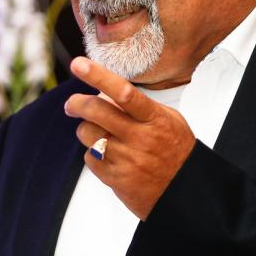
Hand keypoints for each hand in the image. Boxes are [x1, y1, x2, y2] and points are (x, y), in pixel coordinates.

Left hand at [64, 56, 196, 219]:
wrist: (183, 190)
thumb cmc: (174, 149)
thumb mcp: (166, 119)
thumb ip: (138, 105)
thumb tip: (105, 92)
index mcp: (153, 119)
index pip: (124, 92)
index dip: (98, 76)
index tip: (79, 64)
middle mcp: (139, 138)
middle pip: (96, 112)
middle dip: (76, 103)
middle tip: (71, 104)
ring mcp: (126, 159)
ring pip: (87, 135)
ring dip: (86, 130)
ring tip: (98, 133)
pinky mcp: (115, 178)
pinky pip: (89, 158)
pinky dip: (94, 154)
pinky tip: (108, 155)